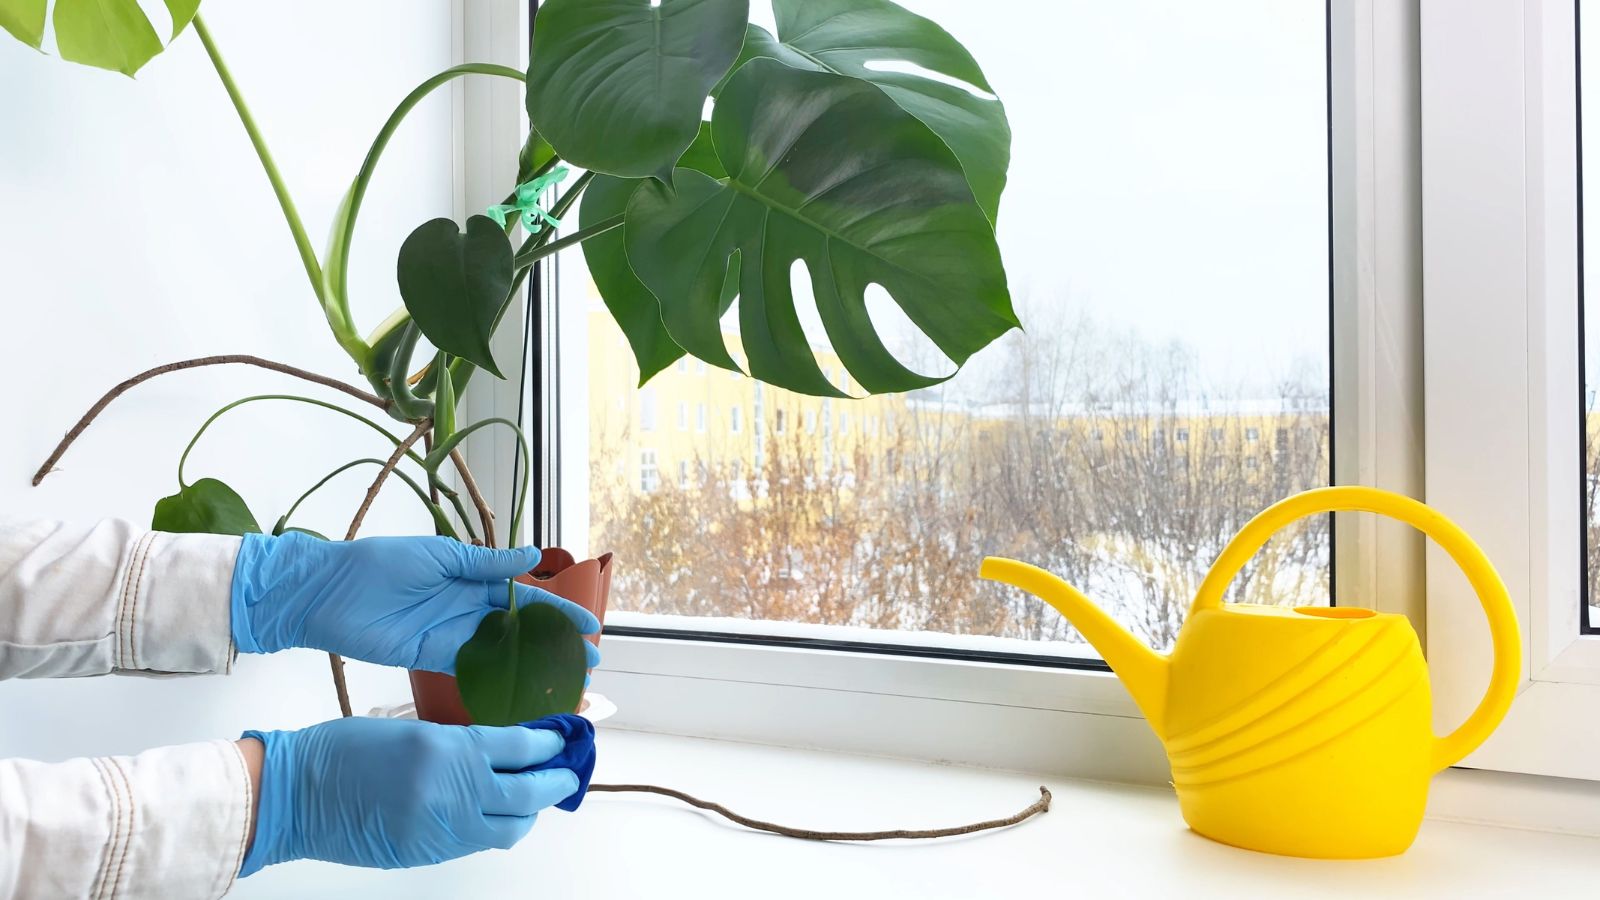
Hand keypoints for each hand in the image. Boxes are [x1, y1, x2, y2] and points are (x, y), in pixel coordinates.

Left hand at [230, 533, 600, 671]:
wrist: (326, 592)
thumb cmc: (378, 563)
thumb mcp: (438, 556)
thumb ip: (486, 563)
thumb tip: (533, 557)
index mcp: (470, 576)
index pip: (525, 597)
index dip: (556, 612)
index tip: (587, 626)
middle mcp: (465, 607)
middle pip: (520, 629)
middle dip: (555, 645)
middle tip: (589, 662)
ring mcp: (450, 634)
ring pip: (502, 652)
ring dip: (533, 666)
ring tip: (564, 681)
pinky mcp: (430, 656)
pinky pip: (470, 669)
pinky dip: (496, 678)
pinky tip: (521, 688)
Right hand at [238, 717, 577, 872]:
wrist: (293, 796)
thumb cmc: (341, 753)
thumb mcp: (411, 730)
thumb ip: (459, 744)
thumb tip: (502, 752)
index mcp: (447, 751)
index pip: (521, 748)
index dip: (550, 743)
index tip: (564, 736)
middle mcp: (451, 793)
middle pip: (530, 793)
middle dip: (558, 780)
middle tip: (570, 769)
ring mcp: (441, 830)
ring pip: (510, 828)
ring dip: (531, 811)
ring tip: (538, 794)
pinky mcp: (427, 854)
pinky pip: (477, 843)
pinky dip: (495, 827)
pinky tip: (496, 813)